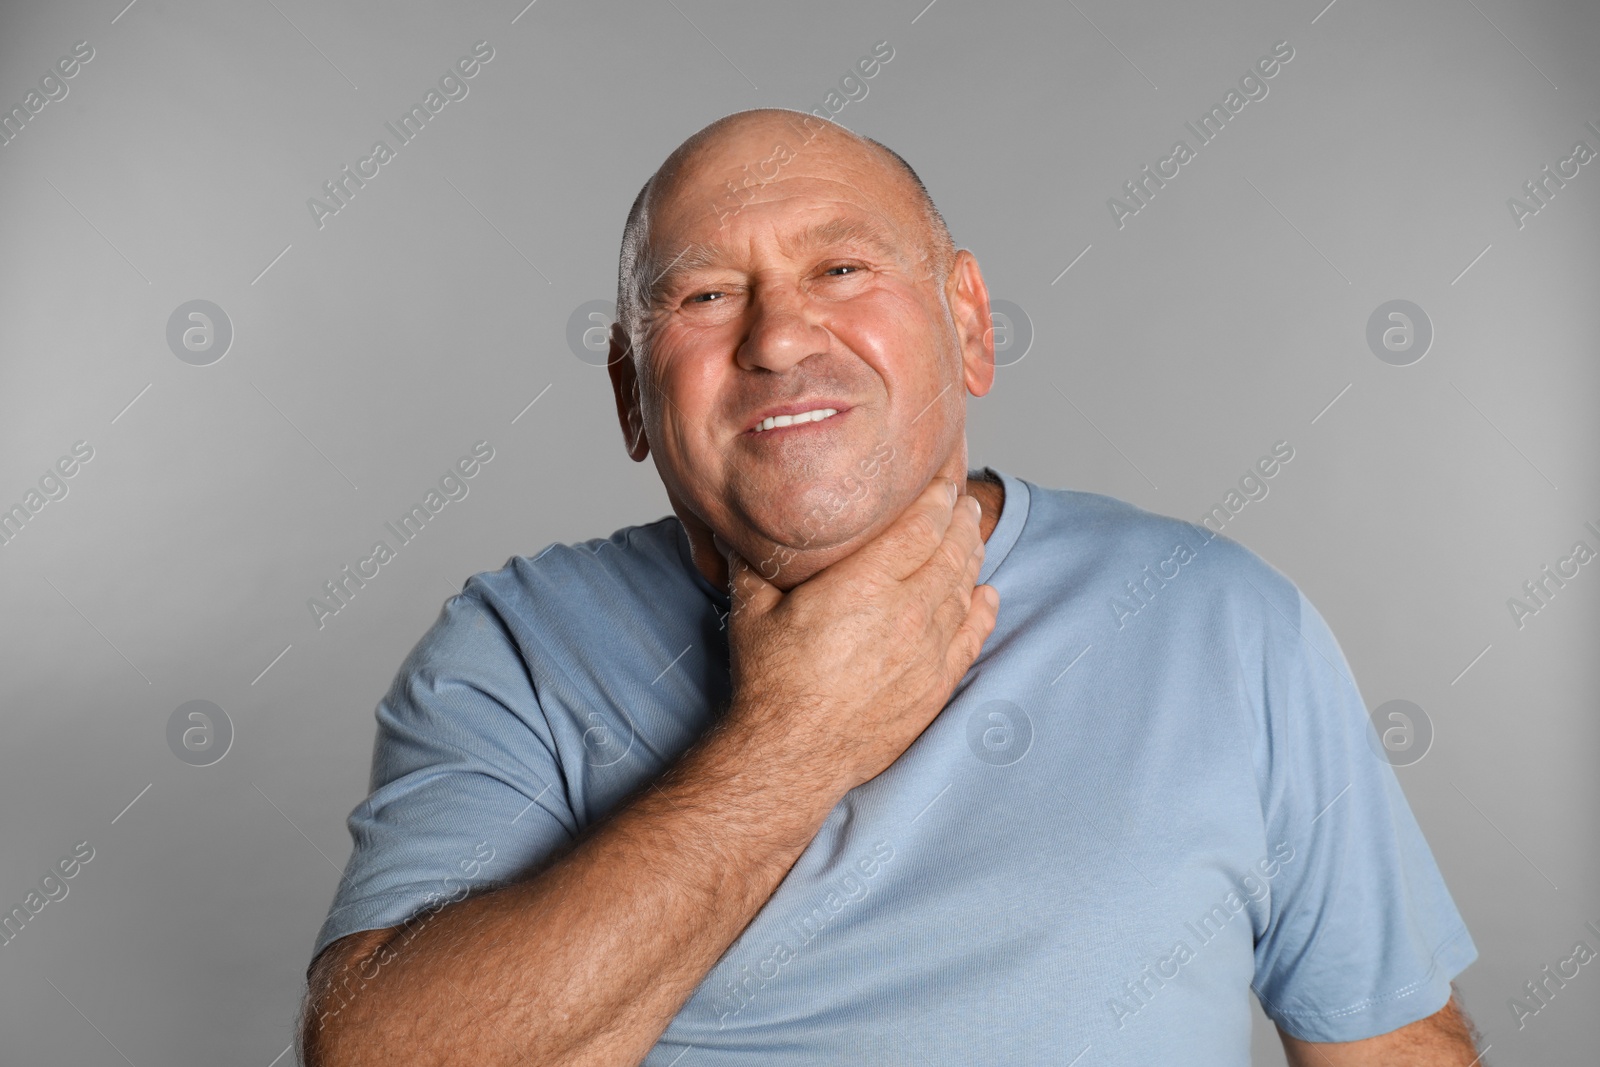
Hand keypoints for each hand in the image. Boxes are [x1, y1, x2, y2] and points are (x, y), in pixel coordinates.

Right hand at [718, 477, 999, 798]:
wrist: (791, 754)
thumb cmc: (770, 682)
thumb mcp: (752, 609)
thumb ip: (752, 561)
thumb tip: (738, 527)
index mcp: (866, 584)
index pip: (921, 525)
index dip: (937, 498)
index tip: (942, 481)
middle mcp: (906, 612)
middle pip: (951, 551)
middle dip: (961, 521)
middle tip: (963, 502)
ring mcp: (926, 651)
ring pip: (964, 589)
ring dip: (971, 558)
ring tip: (971, 538)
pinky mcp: (935, 685)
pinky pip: (971, 637)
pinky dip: (982, 610)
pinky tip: (985, 594)